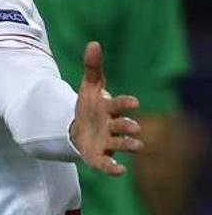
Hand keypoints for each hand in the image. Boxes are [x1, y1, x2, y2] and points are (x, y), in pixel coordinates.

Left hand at [70, 41, 142, 174]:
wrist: (78, 128)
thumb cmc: (89, 107)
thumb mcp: (88, 86)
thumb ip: (92, 67)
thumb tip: (93, 43)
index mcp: (109, 108)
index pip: (119, 105)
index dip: (125, 103)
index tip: (134, 103)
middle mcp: (112, 126)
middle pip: (122, 126)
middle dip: (128, 126)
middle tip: (135, 127)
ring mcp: (107, 142)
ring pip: (120, 144)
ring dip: (128, 144)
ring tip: (137, 145)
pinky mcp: (99, 157)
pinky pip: (107, 164)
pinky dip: (113, 168)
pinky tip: (120, 171)